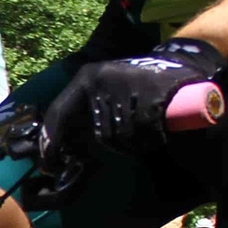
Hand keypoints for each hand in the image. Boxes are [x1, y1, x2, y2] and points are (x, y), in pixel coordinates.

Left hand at [39, 38, 226, 161]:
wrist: (179, 64)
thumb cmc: (135, 82)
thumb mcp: (104, 86)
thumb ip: (82, 109)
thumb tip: (59, 146)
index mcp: (88, 77)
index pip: (60, 112)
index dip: (51, 140)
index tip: (48, 163)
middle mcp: (102, 81)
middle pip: (100, 135)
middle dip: (114, 142)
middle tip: (130, 133)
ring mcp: (125, 92)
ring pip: (119, 139)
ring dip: (132, 142)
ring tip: (143, 126)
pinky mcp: (149, 104)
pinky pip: (140, 137)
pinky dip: (148, 140)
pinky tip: (155, 128)